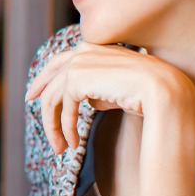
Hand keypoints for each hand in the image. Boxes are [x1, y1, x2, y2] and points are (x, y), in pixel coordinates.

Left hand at [24, 42, 193, 151]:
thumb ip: (95, 89)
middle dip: (46, 112)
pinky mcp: (76, 77)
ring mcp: (78, 61)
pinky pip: (63, 108)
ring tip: (61, 148)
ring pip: (52, 98)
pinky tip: (74, 143)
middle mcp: (82, 49)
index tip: (32, 96)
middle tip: (51, 137)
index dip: (43, 80)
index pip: (59, 62)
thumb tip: (83, 101)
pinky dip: (65, 128)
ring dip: (54, 127)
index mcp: (92, 46)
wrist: (162, 92)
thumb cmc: (145, 92)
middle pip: (51, 82)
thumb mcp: (114, 87)